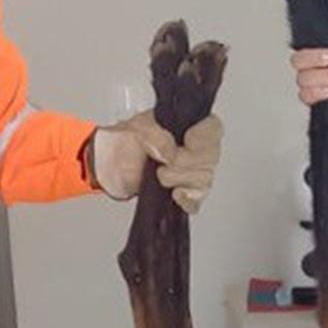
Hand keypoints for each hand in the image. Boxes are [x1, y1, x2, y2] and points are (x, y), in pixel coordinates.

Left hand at [90, 111, 222, 211]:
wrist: (115, 160)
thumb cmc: (131, 139)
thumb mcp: (139, 126)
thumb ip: (156, 134)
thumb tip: (168, 150)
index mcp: (193, 125)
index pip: (213, 129)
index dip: (202, 136)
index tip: (186, 139)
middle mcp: (199, 150)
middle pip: (209, 158)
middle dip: (184, 161)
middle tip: (164, 159)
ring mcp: (195, 173)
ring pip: (204, 180)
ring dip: (178, 178)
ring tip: (160, 174)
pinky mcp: (186, 194)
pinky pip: (196, 201)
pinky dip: (186, 200)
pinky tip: (175, 194)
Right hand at [291, 28, 327, 105]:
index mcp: (322, 49)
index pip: (314, 44)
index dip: (322, 50)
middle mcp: (313, 66)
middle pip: (298, 60)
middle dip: (314, 59)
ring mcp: (312, 83)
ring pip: (302, 79)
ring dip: (319, 78)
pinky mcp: (313, 98)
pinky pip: (305, 96)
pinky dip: (316, 94)